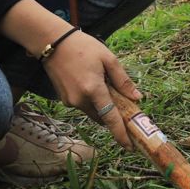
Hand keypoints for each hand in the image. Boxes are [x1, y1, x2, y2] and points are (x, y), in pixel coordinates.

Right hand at [41, 31, 142, 149]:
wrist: (53, 43)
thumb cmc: (83, 47)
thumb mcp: (108, 59)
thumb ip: (123, 81)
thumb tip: (137, 98)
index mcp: (93, 90)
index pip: (110, 118)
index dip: (120, 133)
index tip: (129, 146)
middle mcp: (80, 100)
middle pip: (102, 116)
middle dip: (114, 116)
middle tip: (126, 107)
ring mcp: (70, 101)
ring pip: (92, 111)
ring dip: (102, 107)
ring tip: (106, 86)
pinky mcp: (64, 99)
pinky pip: (83, 105)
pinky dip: (91, 101)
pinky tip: (92, 84)